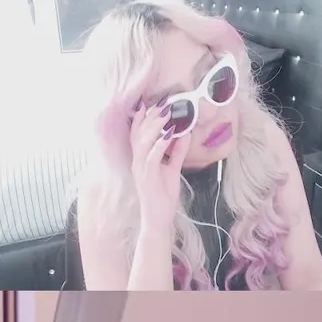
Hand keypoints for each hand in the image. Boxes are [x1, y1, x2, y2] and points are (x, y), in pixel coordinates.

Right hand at [129, 100, 190, 230]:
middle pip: (138, 134)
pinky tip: (169, 135)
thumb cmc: (163, 195)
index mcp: (140, 159)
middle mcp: (137, 162)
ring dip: (155, 127)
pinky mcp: (147, 178)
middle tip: (163, 103)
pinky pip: (151, 157)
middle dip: (150, 117)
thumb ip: (176, 152)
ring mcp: (140, 170)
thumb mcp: (172, 169)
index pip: (137, 134)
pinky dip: (159, 144)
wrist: (158, 218)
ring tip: (167, 114)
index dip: (142, 118)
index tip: (152, 103)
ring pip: (142, 142)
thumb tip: (184, 134)